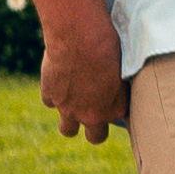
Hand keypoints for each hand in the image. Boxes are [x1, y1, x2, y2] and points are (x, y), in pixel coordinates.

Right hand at [35, 3, 126, 142]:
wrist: (80, 37)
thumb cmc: (109, 45)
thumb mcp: (124, 66)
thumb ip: (120, 84)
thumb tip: (121, 86)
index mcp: (116, 108)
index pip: (121, 122)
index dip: (117, 112)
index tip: (115, 104)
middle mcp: (92, 114)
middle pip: (96, 137)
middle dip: (96, 128)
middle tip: (96, 113)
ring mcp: (69, 108)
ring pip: (68, 130)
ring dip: (71, 120)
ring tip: (74, 105)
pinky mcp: (51, 96)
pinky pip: (50, 102)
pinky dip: (54, 94)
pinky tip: (59, 81)